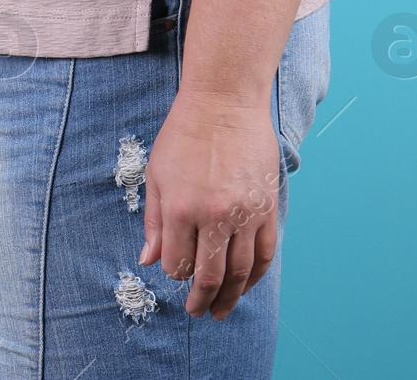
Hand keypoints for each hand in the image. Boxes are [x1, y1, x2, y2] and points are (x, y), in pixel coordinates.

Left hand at [139, 87, 281, 320]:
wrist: (224, 103)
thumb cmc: (183, 135)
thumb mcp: (156, 175)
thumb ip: (155, 222)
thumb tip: (150, 260)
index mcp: (180, 208)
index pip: (178, 263)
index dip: (175, 275)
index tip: (175, 275)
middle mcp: (213, 215)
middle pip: (210, 275)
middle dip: (202, 300)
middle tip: (199, 313)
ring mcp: (245, 213)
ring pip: (241, 271)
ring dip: (232, 296)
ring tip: (222, 309)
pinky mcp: (267, 207)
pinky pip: (265, 253)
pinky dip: (256, 274)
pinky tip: (247, 284)